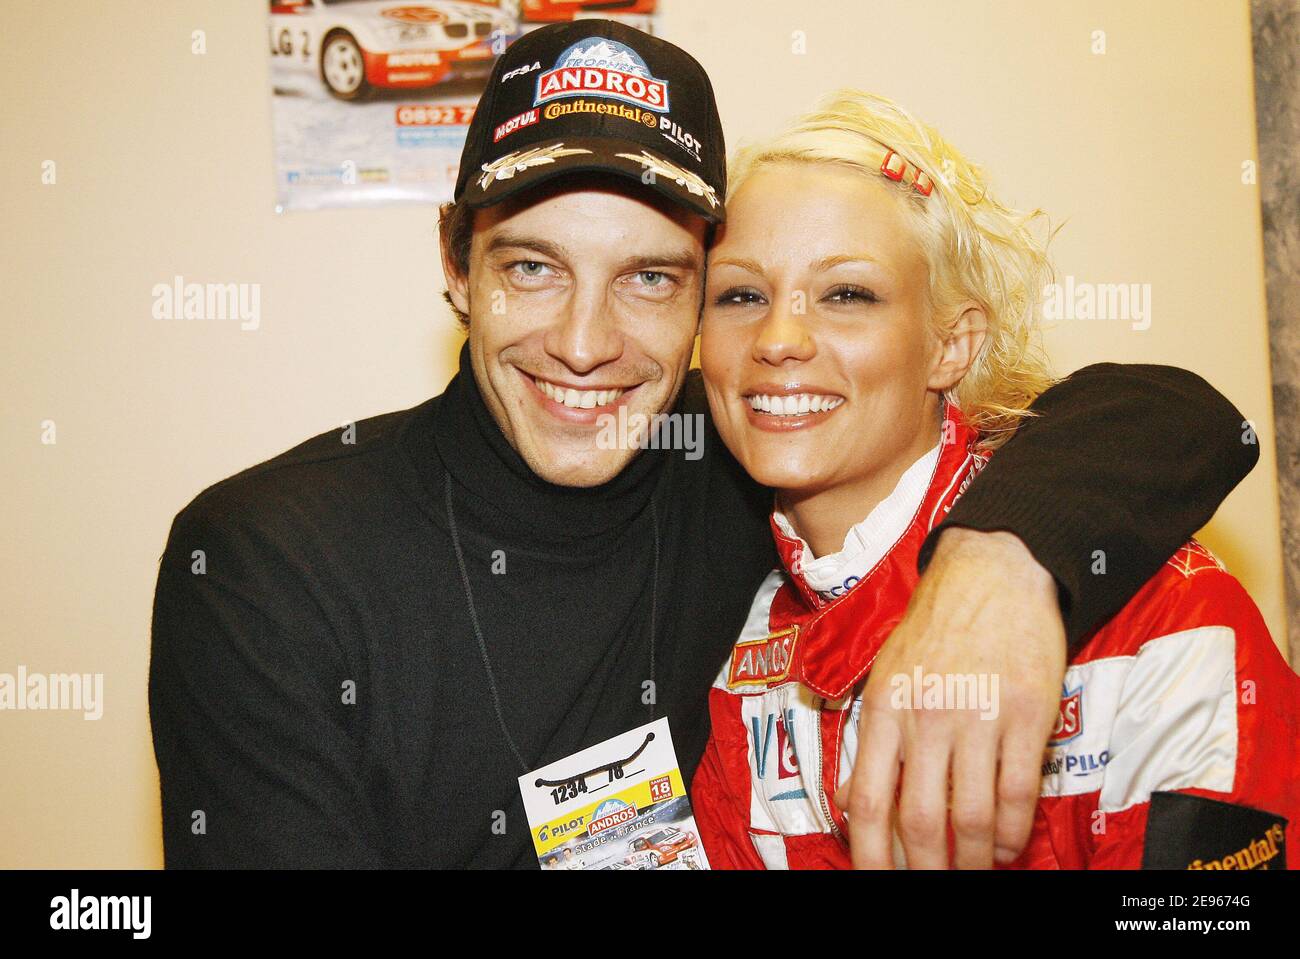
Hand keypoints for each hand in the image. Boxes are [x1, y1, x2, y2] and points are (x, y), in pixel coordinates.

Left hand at [835, 528, 1065, 868]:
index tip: (877, 879)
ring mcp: (977, 718)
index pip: (868, 801)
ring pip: (973, 817)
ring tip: (978, 872)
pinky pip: (1017, 792)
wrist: (992, 571)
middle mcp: (926, 718)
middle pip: (920, 821)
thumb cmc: (936, 626)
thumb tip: (853, 804)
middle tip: (934, 886)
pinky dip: (1014, 833)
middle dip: (927, 869)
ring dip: (976, 860)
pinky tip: (1010, 846)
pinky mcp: (1024, 715)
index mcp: (885, 709)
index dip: (871, 855)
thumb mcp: (885, 672)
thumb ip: (875, 737)